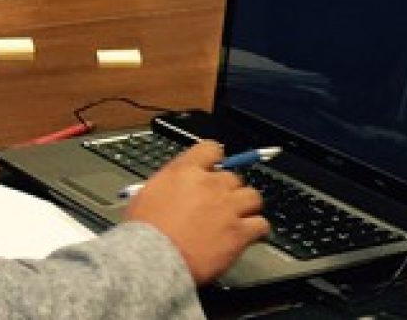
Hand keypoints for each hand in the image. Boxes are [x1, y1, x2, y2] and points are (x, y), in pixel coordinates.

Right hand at [125, 141, 267, 283]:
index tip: (213, 167)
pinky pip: (261, 225)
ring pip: (253, 197)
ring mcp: (228, 207)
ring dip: (246, 205)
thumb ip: (168, 183)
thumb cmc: (145, 229)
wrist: (155, 258)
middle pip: (233, 177)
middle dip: (228, 189)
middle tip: (220, 202)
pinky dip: (257, 229)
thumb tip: (175, 186)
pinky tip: (249, 234)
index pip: (211, 149)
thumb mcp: (147, 193)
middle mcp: (210, 184)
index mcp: (185, 170)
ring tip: (239, 216)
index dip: (214, 158)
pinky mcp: (239, 232)